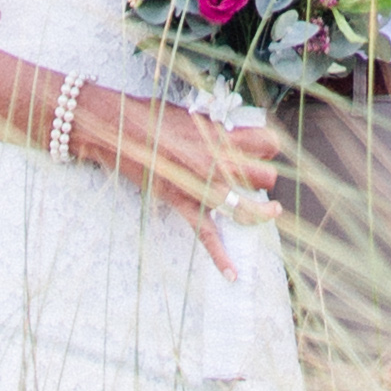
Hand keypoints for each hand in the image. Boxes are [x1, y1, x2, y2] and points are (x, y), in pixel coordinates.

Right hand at [87, 86, 281, 279]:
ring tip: (269, 211)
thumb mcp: (193, 116)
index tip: (264, 150)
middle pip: (265, 177)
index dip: (269, 148)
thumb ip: (216, 129)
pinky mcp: (184, 205)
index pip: (268, 143)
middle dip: (264, 178)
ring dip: (261, 211)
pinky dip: (221, 258)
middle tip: (255, 177)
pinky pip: (207, 237)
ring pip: (247, 208)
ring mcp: (202, 187)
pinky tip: (233, 274)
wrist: (121, 130)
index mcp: (222, 135)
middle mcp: (218, 162)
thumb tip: (230, 136)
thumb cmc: (153, 117)